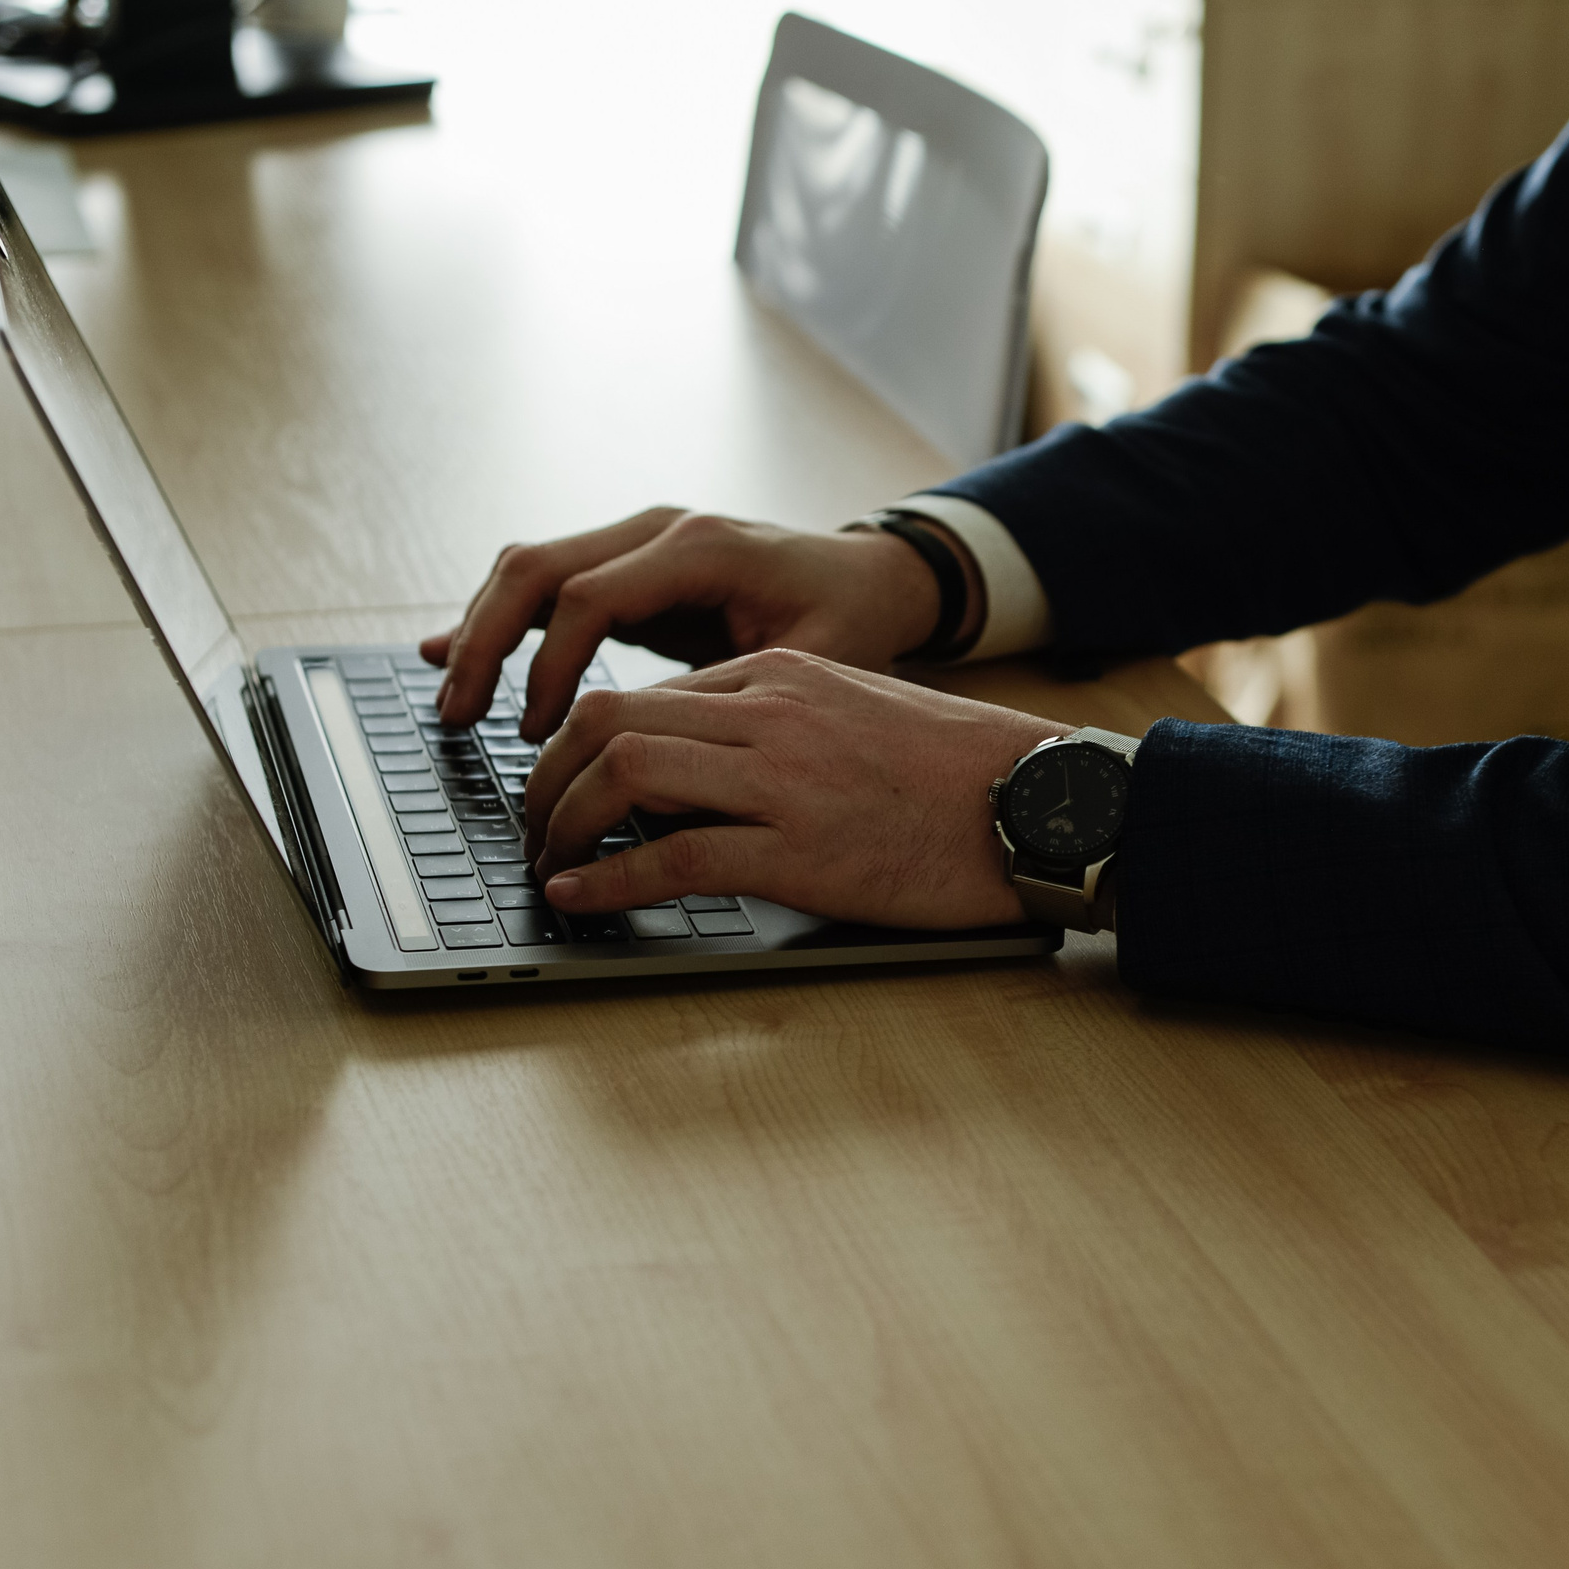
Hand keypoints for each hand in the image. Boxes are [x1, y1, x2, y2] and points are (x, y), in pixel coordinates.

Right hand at [421, 507, 960, 740]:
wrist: (871, 578)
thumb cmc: (849, 622)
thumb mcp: (808, 666)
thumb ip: (727, 696)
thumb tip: (643, 753)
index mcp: (701, 548)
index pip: (590, 596)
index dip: (550, 667)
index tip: (536, 731)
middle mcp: (659, 529)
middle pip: (537, 567)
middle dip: (487, 643)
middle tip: (460, 718)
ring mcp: (638, 540)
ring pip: (528, 569)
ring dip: (481, 632)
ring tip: (453, 705)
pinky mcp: (628, 565)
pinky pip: (546, 584)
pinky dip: (500, 621)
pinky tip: (450, 656)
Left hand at [525, 648, 1070, 928]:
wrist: (1037, 804)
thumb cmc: (956, 775)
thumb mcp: (856, 717)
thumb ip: (777, 728)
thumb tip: (694, 778)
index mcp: (784, 673)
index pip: (648, 692)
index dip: (581, 741)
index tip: (561, 783)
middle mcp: (771, 711)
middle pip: (609, 717)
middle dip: (545, 774)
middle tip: (531, 822)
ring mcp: (783, 778)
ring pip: (623, 770)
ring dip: (560, 820)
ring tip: (547, 859)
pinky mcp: (799, 850)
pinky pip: (671, 856)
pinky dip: (605, 877)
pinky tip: (579, 895)